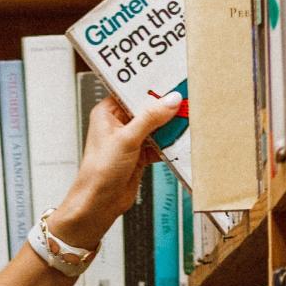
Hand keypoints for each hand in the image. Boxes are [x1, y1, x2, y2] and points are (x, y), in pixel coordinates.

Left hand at [50, 91, 181, 248]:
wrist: (99, 203)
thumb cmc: (99, 171)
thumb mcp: (127, 139)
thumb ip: (150, 118)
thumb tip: (170, 100)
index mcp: (107, 112)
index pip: (131, 92)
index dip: (150, 87)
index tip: (171, 82)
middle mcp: (118, 124)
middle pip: (147, 109)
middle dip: (165, 108)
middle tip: (185, 100)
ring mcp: (130, 140)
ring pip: (155, 127)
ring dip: (169, 126)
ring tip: (186, 119)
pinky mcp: (140, 155)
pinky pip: (159, 144)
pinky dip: (170, 144)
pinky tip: (181, 140)